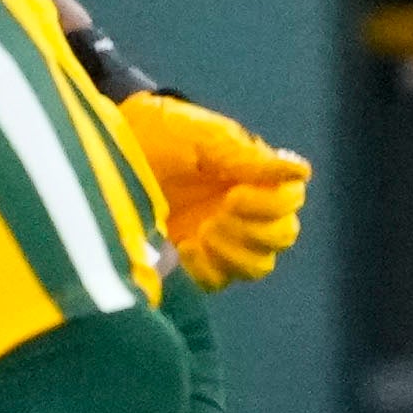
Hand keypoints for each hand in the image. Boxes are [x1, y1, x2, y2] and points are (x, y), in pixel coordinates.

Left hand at [116, 90, 309, 288]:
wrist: (111, 146)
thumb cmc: (163, 132)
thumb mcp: (206, 139)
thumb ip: (250, 159)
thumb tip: (301, 170)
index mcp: (253, 177)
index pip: (289, 202)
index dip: (271, 205)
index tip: (235, 194)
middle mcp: (244, 210)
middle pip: (280, 238)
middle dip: (255, 231)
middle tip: (218, 217)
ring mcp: (219, 237)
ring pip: (256, 265)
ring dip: (235, 254)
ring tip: (203, 234)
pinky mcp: (191, 258)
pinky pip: (218, 280)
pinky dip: (208, 271)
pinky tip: (184, 249)